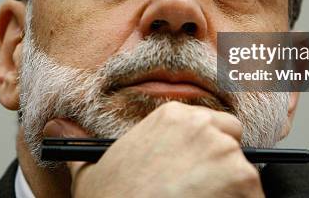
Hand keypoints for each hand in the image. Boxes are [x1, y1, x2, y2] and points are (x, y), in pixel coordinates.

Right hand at [43, 101, 264, 197]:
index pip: (212, 124)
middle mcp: (202, 127)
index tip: (198, 169)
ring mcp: (225, 153)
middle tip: (201, 190)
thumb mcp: (90, 171)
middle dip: (224, 165)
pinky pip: (253, 195)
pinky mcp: (243, 180)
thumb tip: (55, 126)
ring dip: (230, 191)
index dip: (205, 151)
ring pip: (244, 171)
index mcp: (172, 117)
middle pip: (233, 141)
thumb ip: (79, 145)